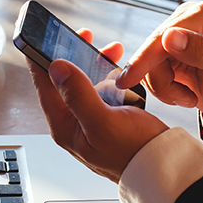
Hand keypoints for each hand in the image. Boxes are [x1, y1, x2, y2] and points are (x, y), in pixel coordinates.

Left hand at [27, 30, 168, 182]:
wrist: (162, 168)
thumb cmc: (133, 153)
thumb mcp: (103, 122)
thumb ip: (78, 95)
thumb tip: (56, 68)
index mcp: (65, 126)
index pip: (44, 85)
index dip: (39, 57)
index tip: (40, 34)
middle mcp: (74, 122)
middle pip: (63, 80)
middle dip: (72, 55)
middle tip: (82, 35)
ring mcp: (91, 119)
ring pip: (85, 82)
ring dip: (94, 62)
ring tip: (110, 49)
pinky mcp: (109, 116)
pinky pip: (102, 89)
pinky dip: (108, 74)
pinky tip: (118, 67)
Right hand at [115, 2, 202, 124]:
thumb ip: (202, 51)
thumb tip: (170, 35)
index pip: (163, 37)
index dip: (144, 60)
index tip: (128, 81)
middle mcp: (188, 19)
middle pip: (151, 50)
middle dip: (163, 81)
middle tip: (185, 100)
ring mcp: (177, 35)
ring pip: (148, 64)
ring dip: (164, 88)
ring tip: (189, 98)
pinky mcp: (169, 52)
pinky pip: (151, 72)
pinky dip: (164, 89)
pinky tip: (183, 94)